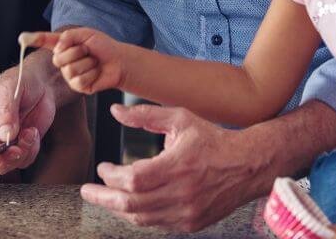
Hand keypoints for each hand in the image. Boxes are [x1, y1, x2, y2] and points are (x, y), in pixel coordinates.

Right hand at [0, 59, 53, 173]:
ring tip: (30, 133)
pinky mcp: (19, 146)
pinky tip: (34, 132)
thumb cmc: (21, 81)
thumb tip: (4, 134)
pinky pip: (22, 160)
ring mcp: (2, 142)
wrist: (41, 84)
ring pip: (5, 164)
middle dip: (1, 159)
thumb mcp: (10, 89)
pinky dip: (31, 150)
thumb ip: (6, 111)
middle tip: (17, 150)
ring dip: (20, 154)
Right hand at [32, 28, 126, 93]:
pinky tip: (96, 72)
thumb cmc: (102, 46)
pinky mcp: (79, 87)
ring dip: (87, 63)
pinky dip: (91, 73)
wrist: (118, 60)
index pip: (44, 41)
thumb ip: (69, 36)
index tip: (22, 38)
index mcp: (62, 46)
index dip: (33, 39)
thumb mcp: (86, 34)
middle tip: (88, 50)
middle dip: (77, 51)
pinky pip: (79, 80)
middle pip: (58, 58)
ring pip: (70, 70)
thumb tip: (57, 45)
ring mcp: (69, 75)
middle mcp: (63, 61)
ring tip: (94, 61)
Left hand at [80, 103, 260, 232]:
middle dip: (104, 198)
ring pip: (142, 218)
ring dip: (118, 209)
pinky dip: (139, 215)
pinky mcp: (191, 223)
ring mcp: (187, 212)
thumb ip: (145, 115)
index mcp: (178, 165)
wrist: (247, 165)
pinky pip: (156, 224)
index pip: (133, 179)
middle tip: (88, 191)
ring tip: (104, 198)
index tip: (102, 168)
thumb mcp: (180, 118)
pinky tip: (130, 205)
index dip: (111, 176)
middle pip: (132, 204)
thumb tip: (116, 111)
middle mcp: (182, 193)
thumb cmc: (212, 139)